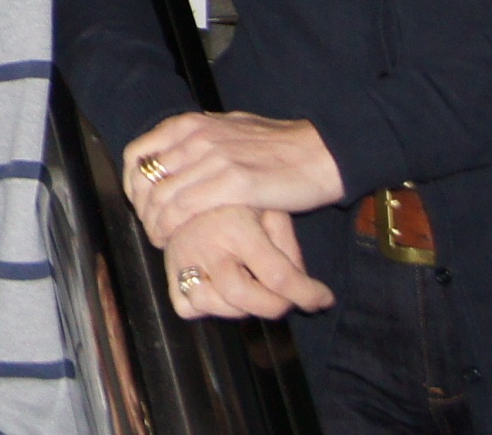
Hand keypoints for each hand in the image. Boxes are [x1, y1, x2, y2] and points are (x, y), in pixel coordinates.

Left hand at [124, 111, 346, 242]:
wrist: (319, 153)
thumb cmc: (278, 145)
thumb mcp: (227, 129)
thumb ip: (199, 138)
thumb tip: (175, 150)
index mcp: (191, 124)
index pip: (137, 155)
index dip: (132, 186)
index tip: (141, 206)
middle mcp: (196, 138)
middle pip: (145, 180)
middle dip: (143, 211)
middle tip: (152, 230)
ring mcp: (214, 159)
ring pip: (162, 198)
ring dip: (156, 225)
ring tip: (163, 240)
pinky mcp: (234, 183)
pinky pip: (186, 209)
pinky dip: (174, 228)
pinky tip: (179, 241)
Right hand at [161, 204, 333, 320]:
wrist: (187, 183)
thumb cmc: (238, 198)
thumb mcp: (271, 210)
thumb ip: (288, 246)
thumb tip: (300, 283)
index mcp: (236, 227)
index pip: (278, 276)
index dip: (308, 294)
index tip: (324, 298)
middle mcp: (206, 245)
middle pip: (241, 297)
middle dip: (273, 306)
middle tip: (285, 297)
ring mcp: (182, 259)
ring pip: (211, 304)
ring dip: (239, 307)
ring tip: (252, 288)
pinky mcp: (167, 270)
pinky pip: (186, 307)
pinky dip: (206, 306)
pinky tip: (221, 289)